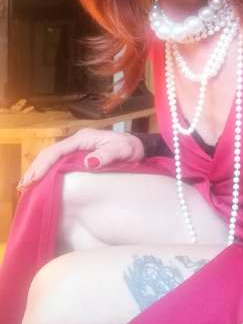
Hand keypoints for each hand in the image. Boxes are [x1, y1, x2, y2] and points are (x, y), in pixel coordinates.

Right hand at [17, 129, 144, 190]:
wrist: (137, 146)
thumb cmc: (130, 148)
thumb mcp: (122, 151)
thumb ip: (107, 156)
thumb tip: (88, 163)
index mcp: (84, 138)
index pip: (58, 150)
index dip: (45, 164)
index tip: (35, 179)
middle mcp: (77, 141)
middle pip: (50, 152)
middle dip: (36, 167)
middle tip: (24, 185)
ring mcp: (77, 147)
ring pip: (52, 157)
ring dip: (39, 169)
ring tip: (27, 185)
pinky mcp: (78, 154)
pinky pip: (59, 161)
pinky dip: (47, 170)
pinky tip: (41, 181)